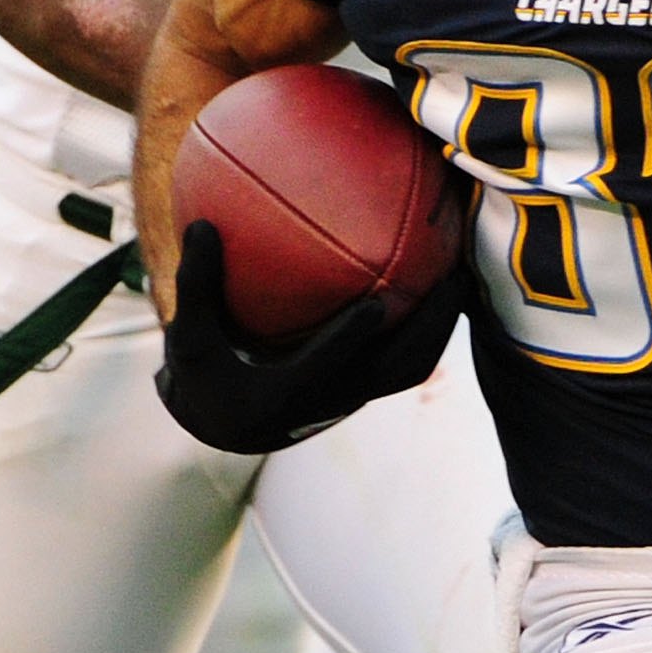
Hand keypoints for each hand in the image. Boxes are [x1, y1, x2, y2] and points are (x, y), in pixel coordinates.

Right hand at [155, 220, 465, 454]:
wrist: (229, 427)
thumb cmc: (205, 376)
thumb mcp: (189, 338)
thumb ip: (196, 285)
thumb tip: (202, 226)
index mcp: (286, 392)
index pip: (325, 364)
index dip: (351, 337)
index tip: (377, 302)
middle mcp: (331, 400)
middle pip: (395, 368)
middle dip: (429, 326)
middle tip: (455, 276)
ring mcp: (355, 398)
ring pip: (412, 367)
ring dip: (441, 326)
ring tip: (462, 276)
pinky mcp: (365, 389)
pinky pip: (407, 358)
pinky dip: (427, 325)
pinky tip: (436, 281)